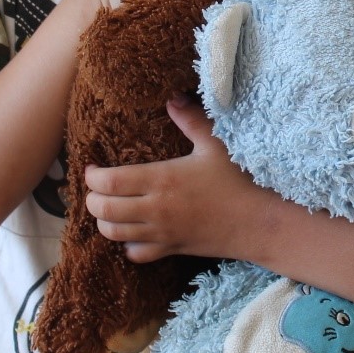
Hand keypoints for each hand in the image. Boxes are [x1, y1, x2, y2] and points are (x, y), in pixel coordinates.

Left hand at [84, 98, 272, 262]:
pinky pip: (136, 254)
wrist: (261, 223)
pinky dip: (127, 244)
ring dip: (104, 220)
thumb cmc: (240, 180)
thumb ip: (191, 119)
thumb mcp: (216, 143)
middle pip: (103, 210)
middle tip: (97, 186)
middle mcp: (155, 209)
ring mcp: (162, 233)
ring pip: (114, 233)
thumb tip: (171, 98)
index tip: (93, 167)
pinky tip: (133, 231)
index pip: (109, 182)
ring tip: (109, 206)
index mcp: (162, 180)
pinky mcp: (172, 249)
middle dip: (92, 198)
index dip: (92, 176)